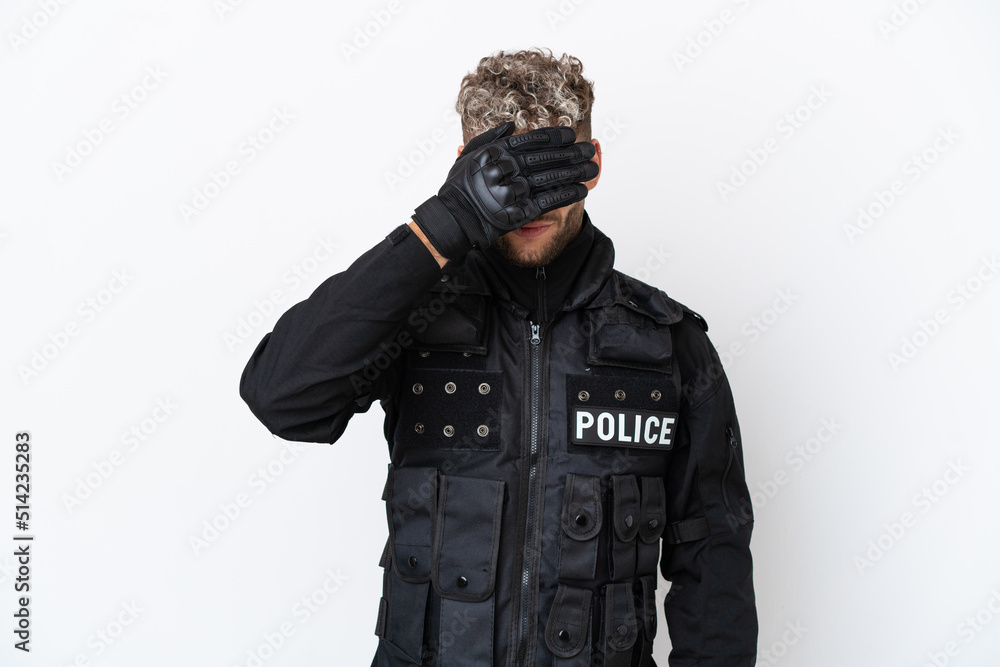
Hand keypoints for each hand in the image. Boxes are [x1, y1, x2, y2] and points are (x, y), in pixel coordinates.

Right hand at [411, 121, 598, 259]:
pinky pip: (548, 201)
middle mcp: (507, 169)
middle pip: (547, 158)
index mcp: (497, 152)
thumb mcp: (471, 154)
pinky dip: (566, 195)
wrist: (453, 219)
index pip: (532, 140)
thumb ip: (492, 137)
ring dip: (575, 173)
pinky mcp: (518, 212)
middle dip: (572, 154)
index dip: (555, 137)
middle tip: (589, 151)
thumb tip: (513, 124)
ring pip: (551, 179)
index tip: (570, 135)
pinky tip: (581, 189)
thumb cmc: (460, 187)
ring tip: (592, 168)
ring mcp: (513, 191)